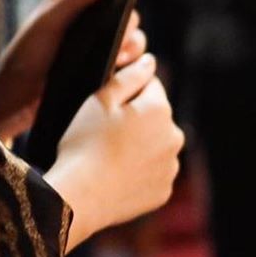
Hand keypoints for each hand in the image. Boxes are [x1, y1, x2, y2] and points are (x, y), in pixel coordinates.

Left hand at [0, 0, 145, 140]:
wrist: (15, 98)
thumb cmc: (26, 55)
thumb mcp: (49, 22)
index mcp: (75, 0)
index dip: (123, 2)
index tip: (121, 17)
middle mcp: (89, 20)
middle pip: (128, 19)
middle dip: (129, 32)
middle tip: (119, 46)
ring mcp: (96, 46)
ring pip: (132, 44)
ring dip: (132, 52)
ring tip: (117, 62)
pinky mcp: (100, 70)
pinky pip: (126, 67)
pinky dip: (127, 71)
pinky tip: (116, 77)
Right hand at [46, 54, 183, 246]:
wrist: (80, 196)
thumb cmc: (84, 143)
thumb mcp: (100, 100)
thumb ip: (129, 76)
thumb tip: (149, 61)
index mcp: (160, 109)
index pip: (150, 86)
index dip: (126, 92)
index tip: (106, 107)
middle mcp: (175, 136)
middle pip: (155, 118)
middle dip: (136, 120)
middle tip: (103, 133)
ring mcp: (171, 167)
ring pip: (155, 146)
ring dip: (139, 146)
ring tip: (108, 156)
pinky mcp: (163, 191)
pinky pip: (152, 174)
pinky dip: (138, 173)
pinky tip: (115, 175)